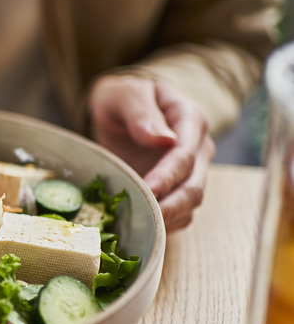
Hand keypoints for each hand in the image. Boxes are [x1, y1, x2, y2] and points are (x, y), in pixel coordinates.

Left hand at [89, 75, 215, 232]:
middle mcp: (198, 148)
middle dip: (170, 206)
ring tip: (140, 227)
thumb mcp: (126, 95)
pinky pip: (180, 214)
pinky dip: (164, 224)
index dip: (167, 176)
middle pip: (193, 186)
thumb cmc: (124, 99)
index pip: (184, 154)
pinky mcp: (179, 189)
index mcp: (189, 119)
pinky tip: (142, 228)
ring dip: (167, 219)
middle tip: (143, 219)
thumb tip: (164, 139)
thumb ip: (141, 112)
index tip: (147, 189)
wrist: (124, 108)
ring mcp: (192, 171)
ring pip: (190, 204)